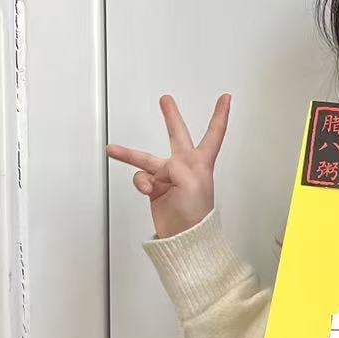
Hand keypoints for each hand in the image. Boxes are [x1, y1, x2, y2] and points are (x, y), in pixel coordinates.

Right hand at [106, 94, 230, 238]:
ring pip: (146, 159)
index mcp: (201, 163)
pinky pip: (141, 177)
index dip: (219, 115)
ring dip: (129, 155)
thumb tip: (163, 167)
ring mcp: (169, 177)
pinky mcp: (156, 187)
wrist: (182, 238)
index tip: (226, 98)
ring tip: (112, 149)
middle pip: (177, 135)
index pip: (213, 134)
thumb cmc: (195, 215)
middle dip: (171, 117)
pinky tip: (147, 190)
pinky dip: (141, 183)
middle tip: (165, 100)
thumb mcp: (192, 186)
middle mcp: (185, 166)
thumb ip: (177, 168)